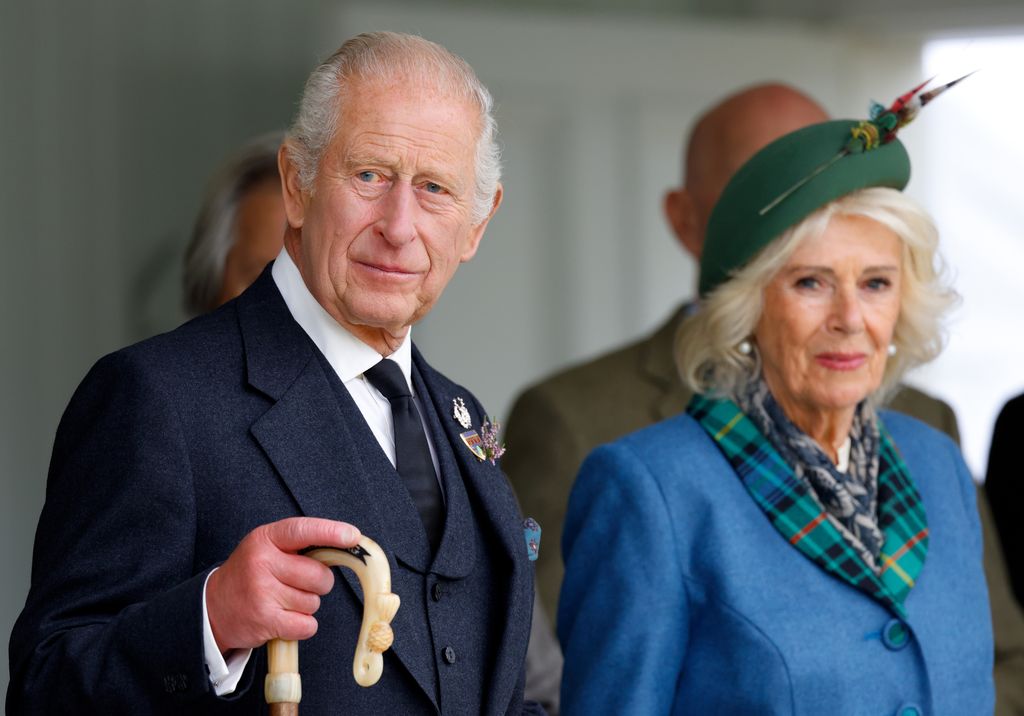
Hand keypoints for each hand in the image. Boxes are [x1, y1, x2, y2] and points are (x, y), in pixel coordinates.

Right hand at [206, 517, 360, 652]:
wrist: (214, 608)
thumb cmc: (252, 574)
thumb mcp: (267, 548)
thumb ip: (300, 545)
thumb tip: (347, 544)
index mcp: (265, 539)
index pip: (303, 530)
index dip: (331, 532)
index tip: (352, 536)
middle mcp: (262, 563)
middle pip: (319, 575)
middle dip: (318, 583)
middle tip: (296, 584)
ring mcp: (262, 592)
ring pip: (314, 602)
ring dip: (305, 605)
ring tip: (281, 600)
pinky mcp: (264, 620)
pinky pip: (307, 625)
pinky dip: (302, 626)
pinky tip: (283, 618)